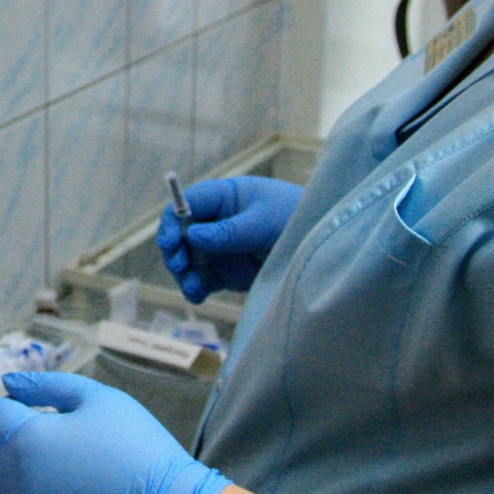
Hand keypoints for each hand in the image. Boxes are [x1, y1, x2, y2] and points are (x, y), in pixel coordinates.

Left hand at [0, 373, 229, 493]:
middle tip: (64, 448)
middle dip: (17, 447)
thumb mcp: (99, 400)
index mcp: (23, 444)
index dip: (13, 409)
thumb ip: (46, 385)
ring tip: (76, 483)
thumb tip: (8, 381)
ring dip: (27, 485)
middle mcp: (11, 490)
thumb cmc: (137, 449)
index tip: (39, 414)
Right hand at [156, 176, 302, 302]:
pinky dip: (195, 288)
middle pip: (181, 233)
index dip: (173, 220)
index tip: (171, 241)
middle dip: (175, 250)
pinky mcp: (227, 271)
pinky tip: (197, 296)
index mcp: (225, 198)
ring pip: (188, 259)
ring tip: (192, 288)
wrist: (322, 245)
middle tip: (180, 266)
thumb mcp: (263, 222)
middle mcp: (216, 221)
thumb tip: (192, 236)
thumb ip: (228, 231)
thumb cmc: (295, 219)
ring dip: (184, 273)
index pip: (188, 204)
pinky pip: (202, 279)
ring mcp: (220, 247)